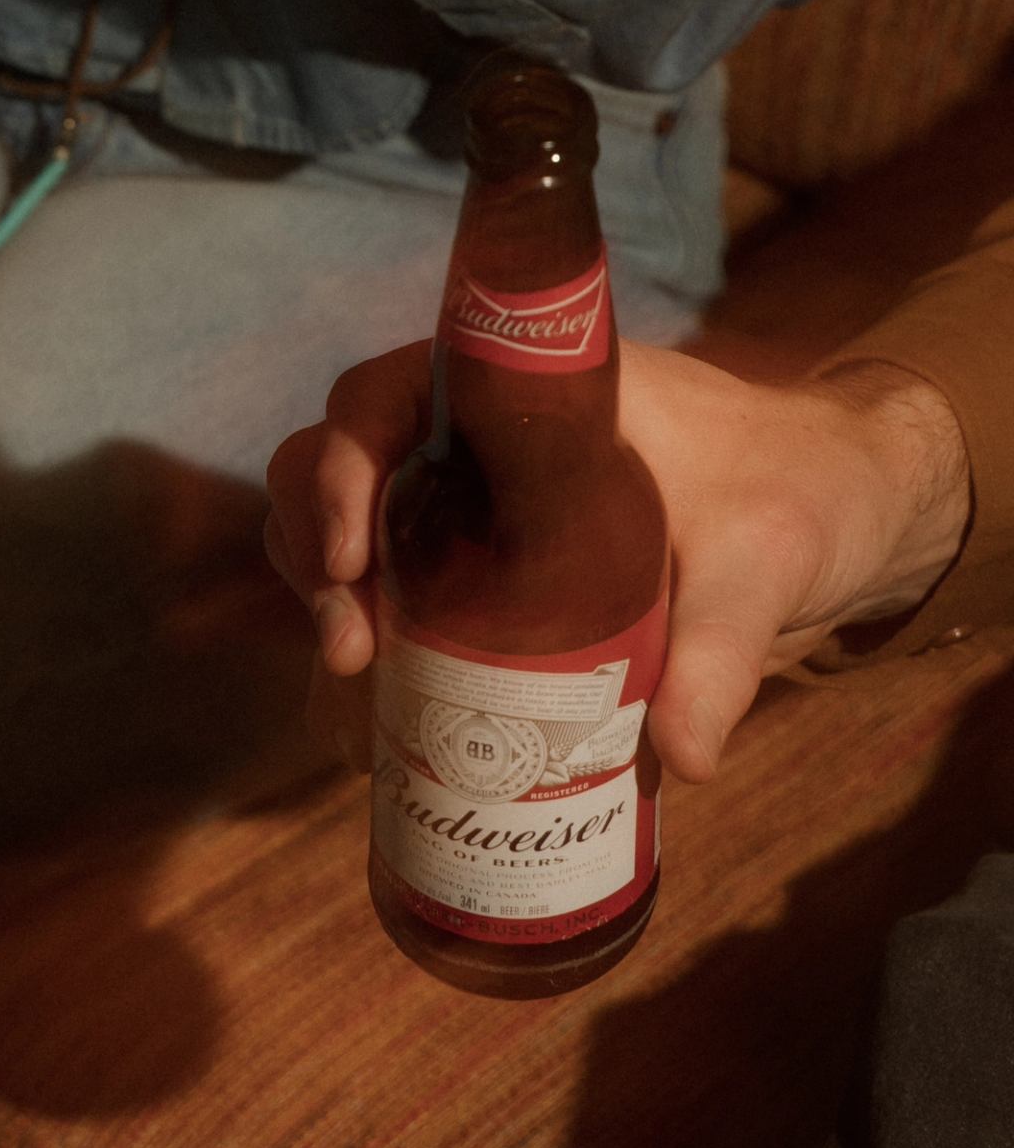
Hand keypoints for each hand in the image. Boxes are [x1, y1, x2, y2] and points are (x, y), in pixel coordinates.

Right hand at [265, 340, 973, 783]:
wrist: (831, 506)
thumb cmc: (792, 492)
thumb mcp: (764, 560)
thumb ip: (723, 646)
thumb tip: (678, 755)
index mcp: (522, 392)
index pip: (384, 393)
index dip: (343, 464)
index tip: (354, 554)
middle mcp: (475, 435)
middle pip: (337, 458)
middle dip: (316, 547)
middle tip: (349, 647)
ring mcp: (471, 500)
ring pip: (350, 522)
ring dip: (326, 593)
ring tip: (349, 680)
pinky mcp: (484, 566)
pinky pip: (393, 585)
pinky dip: (366, 637)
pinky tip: (370, 719)